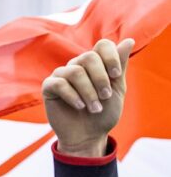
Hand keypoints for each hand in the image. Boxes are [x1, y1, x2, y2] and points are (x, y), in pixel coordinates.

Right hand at [42, 38, 133, 157]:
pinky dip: (72, 96)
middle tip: (106, 96)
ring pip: (75, 72)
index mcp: (95, 64)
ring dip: (88, 92)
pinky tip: (79, 106)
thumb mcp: (117, 90)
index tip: (116, 76)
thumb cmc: (103, 113)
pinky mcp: (49, 87)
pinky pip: (59, 83)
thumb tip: (129, 40)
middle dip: (100, 79)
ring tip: (94, 108)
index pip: (102, 45)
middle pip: (88, 57)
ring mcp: (62, 75)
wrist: (87, 136)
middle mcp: (78, 65)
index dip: (111, 57)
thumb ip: (120, 66)